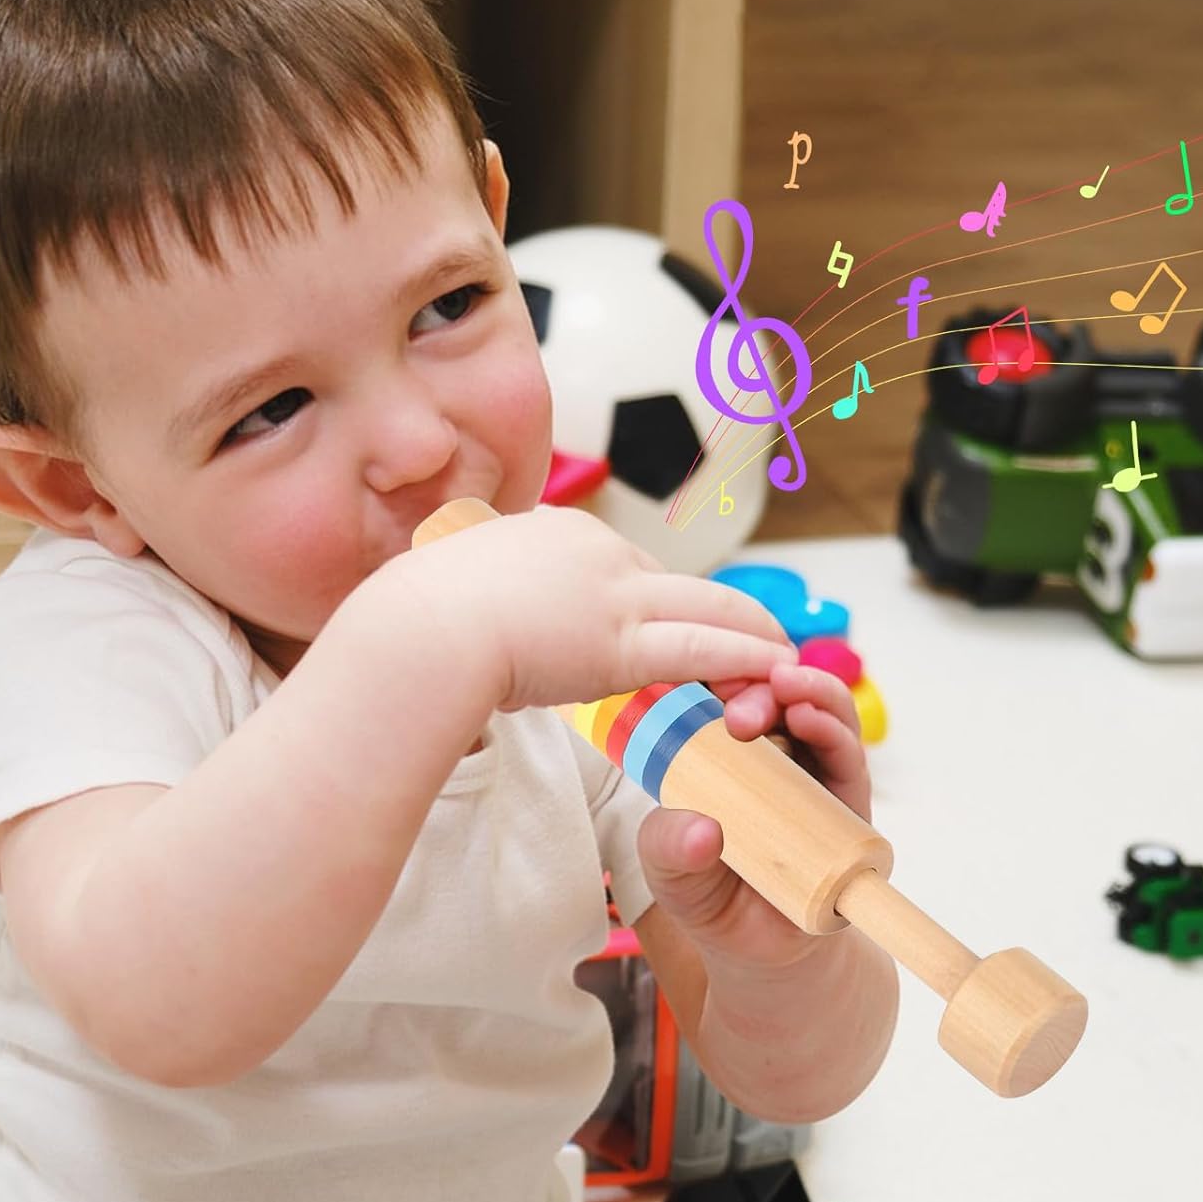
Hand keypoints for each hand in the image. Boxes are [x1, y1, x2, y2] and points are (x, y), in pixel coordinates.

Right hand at [385, 505, 796, 712]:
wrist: (419, 628)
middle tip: (760, 634)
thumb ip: (483, 594)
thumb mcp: (453, 584)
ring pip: (708, 608)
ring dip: (753, 634)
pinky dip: (745, 658)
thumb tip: (466, 612)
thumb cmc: (417, 615)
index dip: (658, 601)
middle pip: (681, 582)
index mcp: (558, 532)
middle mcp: (598, 552)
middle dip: (726, 611)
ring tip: (786, 655)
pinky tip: (776, 669)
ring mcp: (613, 593)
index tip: (674, 624)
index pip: (627, 567)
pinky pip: (701, 649)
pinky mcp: (619, 643)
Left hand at [637, 661, 870, 969]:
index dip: (712, 672)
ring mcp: (808, 769)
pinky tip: (812, 718)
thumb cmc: (709, 895)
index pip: (715, 693)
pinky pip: (845, 751)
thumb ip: (669, 848)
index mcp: (714, 753)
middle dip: (755, 685)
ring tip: (784, 687)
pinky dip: (832, 727)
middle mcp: (764, 753)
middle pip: (767, 693)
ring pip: (813, 709)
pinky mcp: (846, 796)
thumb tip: (701, 828)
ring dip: (802, 691)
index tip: (698, 673)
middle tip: (738, 708)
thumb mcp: (671, 873)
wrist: (763, 949)